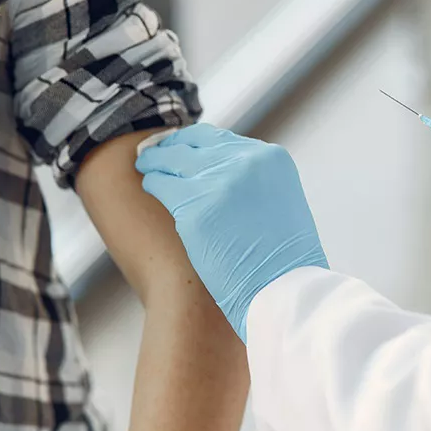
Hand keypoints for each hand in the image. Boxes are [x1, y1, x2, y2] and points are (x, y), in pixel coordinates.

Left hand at [135, 123, 327, 342]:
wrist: (283, 292)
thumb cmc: (284, 261)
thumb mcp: (280, 203)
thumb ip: (254, 182)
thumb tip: (221, 174)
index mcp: (271, 159)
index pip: (220, 138)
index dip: (195, 143)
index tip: (182, 149)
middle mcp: (246, 162)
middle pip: (193, 144)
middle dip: (172, 148)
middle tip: (155, 154)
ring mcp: (218, 183)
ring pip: (172, 160)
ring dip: (157, 163)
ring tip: (146, 167)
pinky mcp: (194, 208)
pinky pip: (160, 185)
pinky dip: (152, 184)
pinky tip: (149, 186)